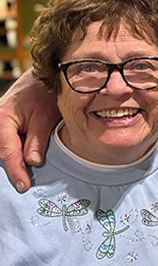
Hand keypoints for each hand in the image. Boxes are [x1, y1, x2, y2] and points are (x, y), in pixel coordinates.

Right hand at [0, 70, 58, 191]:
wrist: (40, 80)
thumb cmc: (44, 94)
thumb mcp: (45, 117)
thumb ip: (38, 140)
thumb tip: (33, 162)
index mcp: (2, 119)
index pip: (8, 152)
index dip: (16, 171)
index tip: (23, 186)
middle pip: (2, 153)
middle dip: (12, 168)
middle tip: (24, 186)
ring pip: (2, 151)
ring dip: (13, 162)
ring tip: (24, 177)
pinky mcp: (2, 129)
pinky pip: (5, 146)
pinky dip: (13, 155)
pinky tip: (22, 166)